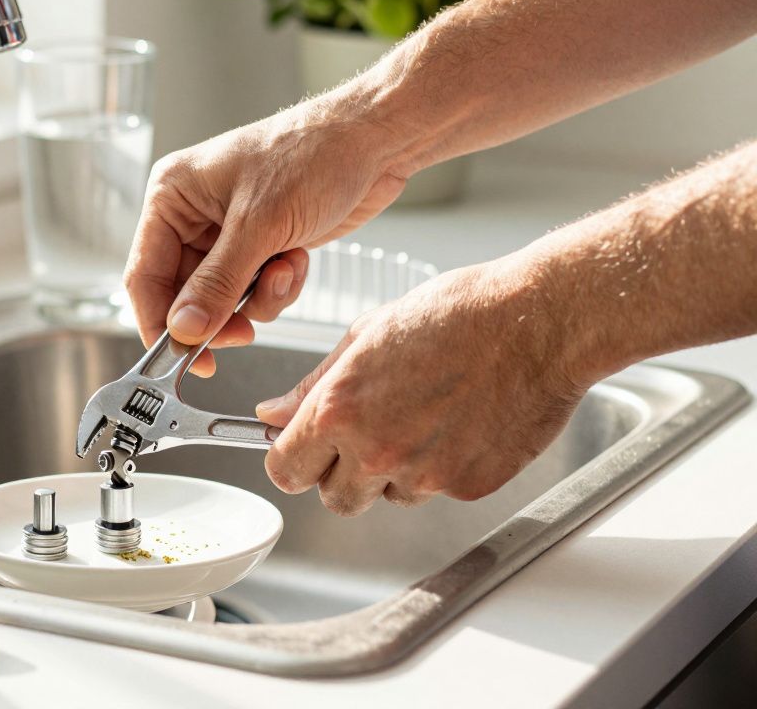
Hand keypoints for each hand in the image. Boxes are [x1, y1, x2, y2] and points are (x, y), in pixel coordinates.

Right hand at [123, 97, 410, 374]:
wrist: (373, 142)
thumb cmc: (312, 155)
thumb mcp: (259, 225)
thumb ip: (216, 284)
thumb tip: (183, 330)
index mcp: (172, 196)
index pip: (144, 275)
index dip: (159, 322)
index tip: (181, 359)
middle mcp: (192, 215)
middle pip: (183, 295)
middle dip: (220, 313)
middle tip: (243, 331)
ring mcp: (226, 233)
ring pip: (222, 300)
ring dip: (257, 299)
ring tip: (285, 270)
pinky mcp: (259, 246)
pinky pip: (253, 293)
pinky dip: (278, 288)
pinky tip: (298, 259)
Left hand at [255, 259, 588, 515]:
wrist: (538, 321)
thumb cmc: (457, 313)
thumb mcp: (366, 335)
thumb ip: (314, 385)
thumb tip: (273, 413)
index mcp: (340, 410)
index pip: (285, 471)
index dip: (291, 461)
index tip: (301, 451)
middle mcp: (376, 451)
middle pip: (334, 498)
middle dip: (342, 473)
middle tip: (369, 431)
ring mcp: (424, 474)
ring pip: (388, 495)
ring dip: (395, 470)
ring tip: (426, 413)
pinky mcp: (468, 487)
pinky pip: (436, 491)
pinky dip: (442, 467)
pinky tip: (460, 422)